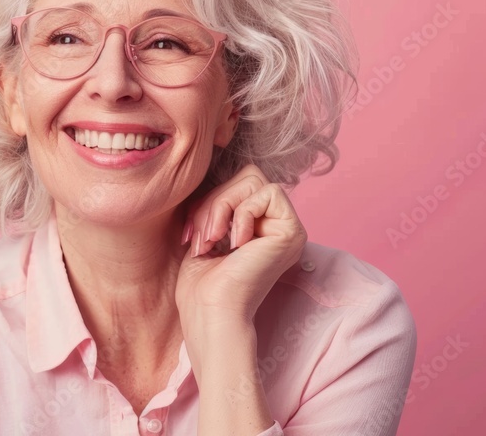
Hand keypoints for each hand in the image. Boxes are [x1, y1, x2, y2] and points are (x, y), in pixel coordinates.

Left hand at [175, 164, 307, 327]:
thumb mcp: (204, 231)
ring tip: (214, 239)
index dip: (209, 201)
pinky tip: (234, 244)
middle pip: (246, 175)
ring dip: (222, 206)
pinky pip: (267, 192)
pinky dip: (241, 213)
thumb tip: (209, 174)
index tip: (192, 236)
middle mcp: (277, 226)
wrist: (211, 313)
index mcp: (258, 227)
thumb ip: (215, 204)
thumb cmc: (202, 284)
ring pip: (253, 179)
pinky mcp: (293, 232)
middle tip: (204, 237)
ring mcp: (288, 229)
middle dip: (215, 201)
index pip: (237, 183)